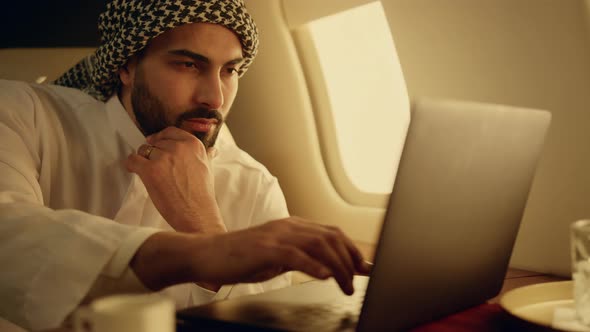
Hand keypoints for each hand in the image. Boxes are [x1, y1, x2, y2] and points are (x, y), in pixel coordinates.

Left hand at [125, 127, 224, 233]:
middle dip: (154, 153)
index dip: (161, 138)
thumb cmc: (202, 194)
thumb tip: (212, 150)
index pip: (170, 132)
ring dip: (143, 160)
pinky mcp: (150, 170)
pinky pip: (132, 160)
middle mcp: (178, 147)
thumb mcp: (208, 168)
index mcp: (193, 144)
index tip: (156, 143)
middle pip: (156, 143)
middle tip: (157, 168)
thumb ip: (206, 155)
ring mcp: (163, 158)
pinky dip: (132, 166)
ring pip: (143, 150)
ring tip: (150, 173)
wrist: (197, 214)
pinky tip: (137, 172)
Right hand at [131, 217, 372, 294]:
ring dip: (337, 267)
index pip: (331, 233)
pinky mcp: (264, 249)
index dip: (351, 249)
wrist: (207, 254)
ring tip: (346, 285)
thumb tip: (327, 268)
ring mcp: (276, 236)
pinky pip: (295, 255)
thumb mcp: (277, 257)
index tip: (364, 267)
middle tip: (358, 280)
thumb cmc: (241, 258)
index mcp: (292, 226)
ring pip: (318, 245)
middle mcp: (288, 226)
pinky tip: (324, 275)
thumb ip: (303, 259)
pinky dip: (313, 265)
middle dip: (350, 259)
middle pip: (330, 238)